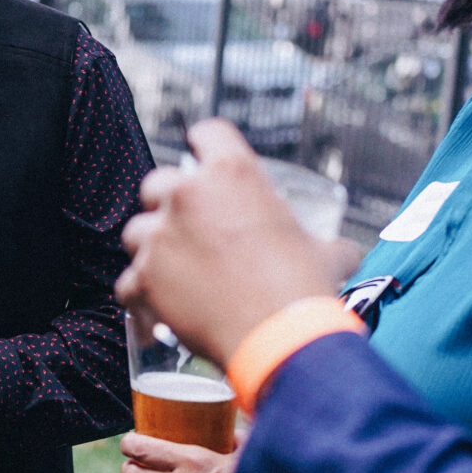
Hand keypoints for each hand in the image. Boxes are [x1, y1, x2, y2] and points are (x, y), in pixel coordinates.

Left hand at [119, 118, 339, 365]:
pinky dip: (142, 296)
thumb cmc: (305, 291)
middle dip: (167, 204)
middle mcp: (189, 195)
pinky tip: (158, 309)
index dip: (204, 146)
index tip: (204, 161)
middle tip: (188, 229)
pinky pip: (129, 281)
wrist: (281, 339)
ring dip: (151, 249)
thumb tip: (342, 254)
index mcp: (234, 173)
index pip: (206, 133)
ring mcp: (161, 235)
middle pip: (157, 182)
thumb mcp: (327, 253)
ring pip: (136, 231)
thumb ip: (325, 243)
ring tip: (173, 272)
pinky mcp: (144, 276)